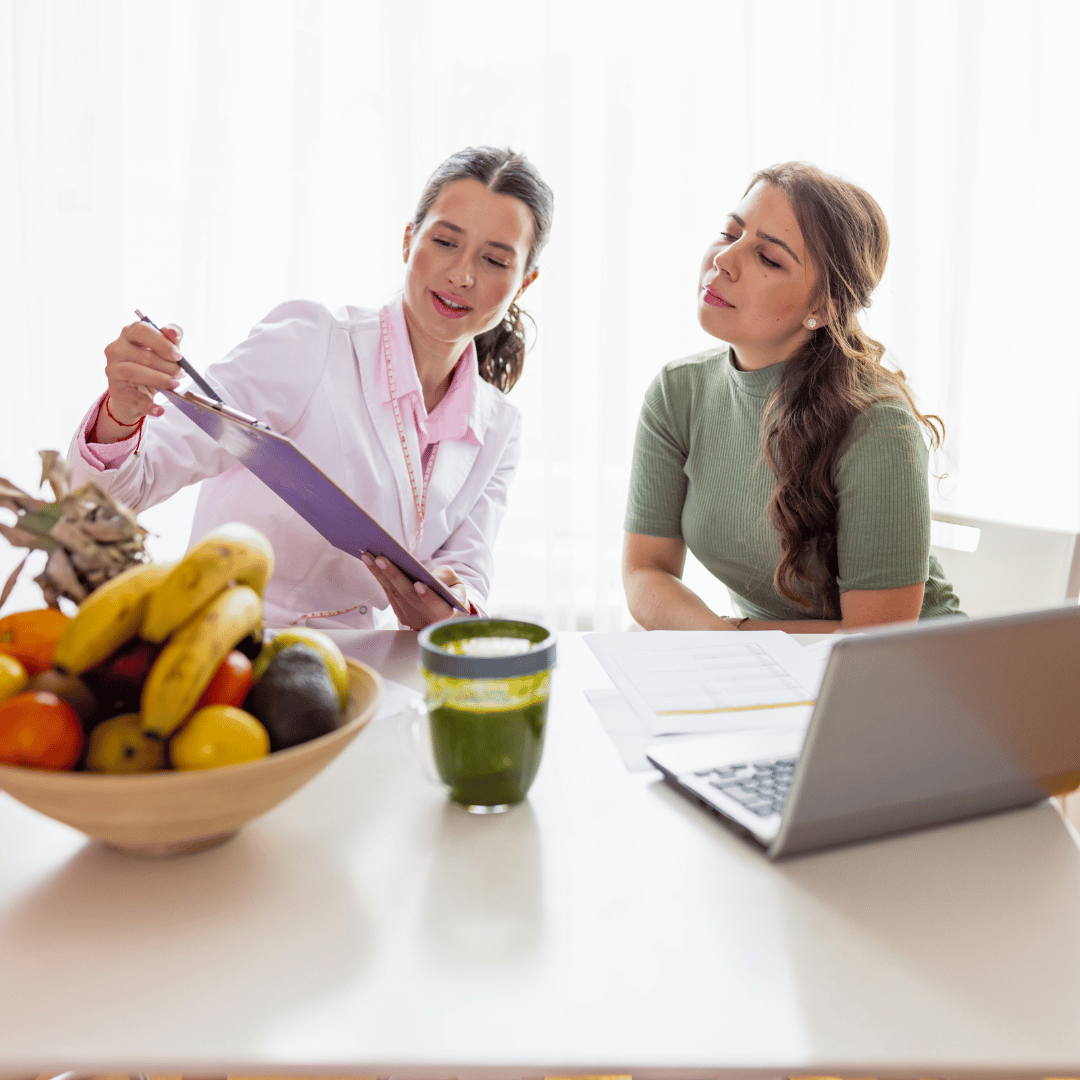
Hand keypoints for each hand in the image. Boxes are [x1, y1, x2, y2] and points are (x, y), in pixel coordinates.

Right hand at [97, 320, 184, 436]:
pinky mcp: (116, 390)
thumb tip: (173, 332)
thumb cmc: (152, 365)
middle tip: (180, 373)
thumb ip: (171, 339)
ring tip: (174, 384)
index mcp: (128, 334)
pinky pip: (133, 398)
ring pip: (134, 372)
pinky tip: (160, 409)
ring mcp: (112, 370)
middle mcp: (116, 349)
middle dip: (167, 366)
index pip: (141, 330)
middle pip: (143, 355)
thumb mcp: (164, 350)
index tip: (178, 355)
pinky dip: (149, 405)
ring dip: (159, 380)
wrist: (137, 391)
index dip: (162, 343)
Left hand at [361, 554, 467, 629]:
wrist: (446, 616)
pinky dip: (379, 576)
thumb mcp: (458, 585)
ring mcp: (410, 618)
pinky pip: (388, 593)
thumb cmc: (452, 596)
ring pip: (393, 593)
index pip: (437, 606)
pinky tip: (370, 562)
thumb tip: (425, 574)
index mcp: (445, 613)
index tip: (418, 584)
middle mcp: (425, 619)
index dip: (428, 596)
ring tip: (368, 555)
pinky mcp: (399, 614)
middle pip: (408, 597)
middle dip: (393, 576)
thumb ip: (446, 578)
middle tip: (381, 558)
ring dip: (379, 573)